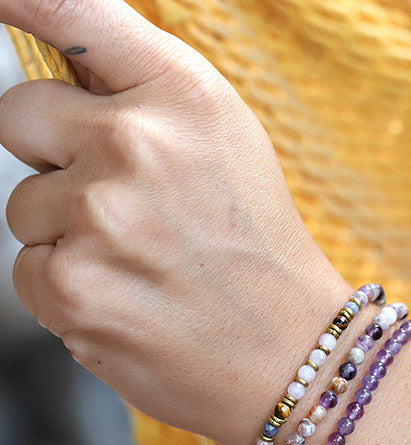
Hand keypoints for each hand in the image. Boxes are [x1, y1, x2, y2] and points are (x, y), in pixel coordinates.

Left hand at [0, 0, 348, 444]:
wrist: (295, 357)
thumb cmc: (260, 252)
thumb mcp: (227, 145)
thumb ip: (145, 93)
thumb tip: (62, 65)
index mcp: (184, 95)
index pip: (69, 7)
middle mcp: (137, 143)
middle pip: (19, 115)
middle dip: (56, 158)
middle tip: (128, 207)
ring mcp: (100, 218)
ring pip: (26, 208)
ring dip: (71, 238)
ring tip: (148, 271)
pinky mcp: (73, 289)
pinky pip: (29, 271)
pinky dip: (71, 293)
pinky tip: (133, 305)